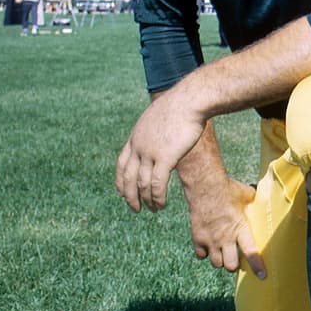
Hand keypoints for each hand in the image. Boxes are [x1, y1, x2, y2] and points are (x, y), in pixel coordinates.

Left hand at [115, 86, 207, 211]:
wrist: (190, 100)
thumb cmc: (181, 105)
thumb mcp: (159, 116)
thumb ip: (155, 129)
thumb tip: (160, 131)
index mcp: (135, 137)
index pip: (121, 164)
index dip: (120, 181)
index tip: (121, 193)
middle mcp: (139, 147)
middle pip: (128, 178)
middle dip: (130, 197)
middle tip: (135, 209)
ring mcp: (150, 153)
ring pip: (142, 185)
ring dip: (147, 200)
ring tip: (153, 210)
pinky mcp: (165, 158)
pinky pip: (157, 184)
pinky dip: (157, 197)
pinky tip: (161, 204)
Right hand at [185, 177, 266, 276]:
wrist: (205, 186)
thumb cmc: (227, 189)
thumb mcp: (246, 194)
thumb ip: (253, 201)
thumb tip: (262, 198)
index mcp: (240, 228)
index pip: (251, 252)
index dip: (257, 266)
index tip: (262, 276)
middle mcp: (225, 238)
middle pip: (231, 266)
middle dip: (234, 265)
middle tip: (235, 258)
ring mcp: (210, 239)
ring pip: (216, 263)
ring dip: (220, 260)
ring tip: (222, 252)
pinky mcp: (197, 238)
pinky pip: (201, 255)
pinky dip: (204, 253)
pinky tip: (208, 246)